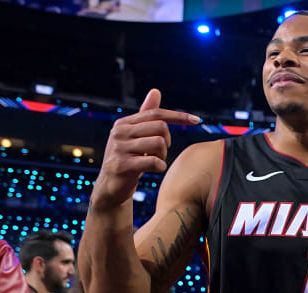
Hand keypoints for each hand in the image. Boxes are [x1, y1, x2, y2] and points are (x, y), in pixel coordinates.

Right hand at [91, 89, 200, 209]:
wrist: (111, 187)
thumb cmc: (129, 159)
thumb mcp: (137, 136)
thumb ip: (146, 115)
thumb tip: (155, 91)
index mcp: (124, 123)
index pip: (156, 113)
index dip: (178, 116)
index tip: (197, 120)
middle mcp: (120, 132)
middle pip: (160, 127)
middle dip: (167, 141)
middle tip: (160, 152)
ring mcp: (119, 148)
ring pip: (159, 142)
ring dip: (163, 155)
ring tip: (155, 161)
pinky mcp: (121, 165)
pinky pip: (153, 161)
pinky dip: (160, 166)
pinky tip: (155, 169)